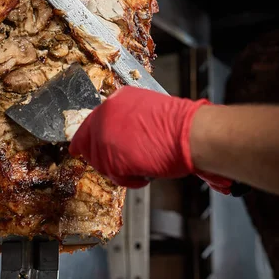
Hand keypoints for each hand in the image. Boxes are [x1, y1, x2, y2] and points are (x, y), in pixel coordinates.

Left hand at [69, 86, 233, 191]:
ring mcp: (104, 137)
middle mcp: (105, 115)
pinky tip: (144, 172)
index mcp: (116, 99)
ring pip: (101, 163)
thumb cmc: (178, 123)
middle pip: (90, 144)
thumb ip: (128, 118)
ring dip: (120, 169)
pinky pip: (114, 176)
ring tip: (142, 165)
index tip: (90, 147)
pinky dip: (130, 180)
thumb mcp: (148, 109)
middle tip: (125, 162)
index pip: (91, 122)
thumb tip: (123, 132)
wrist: (188, 133)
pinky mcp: (109, 159)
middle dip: (106, 156)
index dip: (93, 138)